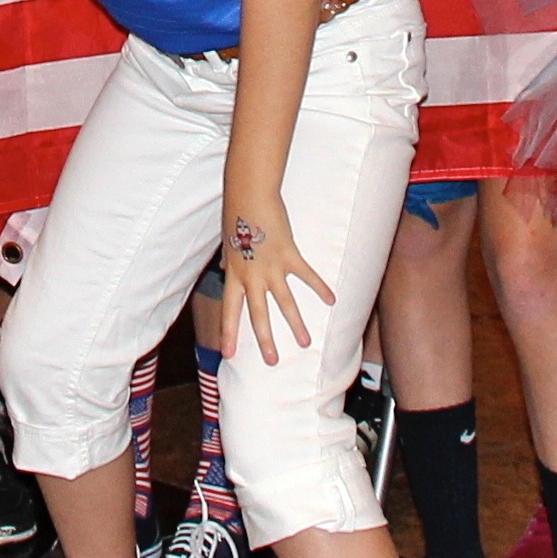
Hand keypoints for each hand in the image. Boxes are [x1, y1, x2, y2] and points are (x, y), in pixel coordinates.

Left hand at [220, 195, 338, 365]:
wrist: (247, 196)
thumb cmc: (235, 216)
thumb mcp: (227, 243)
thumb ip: (228, 261)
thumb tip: (224, 270)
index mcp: (235, 275)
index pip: (229, 310)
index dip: (228, 333)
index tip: (228, 354)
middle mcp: (251, 276)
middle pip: (257, 314)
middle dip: (264, 339)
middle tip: (271, 361)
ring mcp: (270, 267)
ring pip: (284, 302)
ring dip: (296, 324)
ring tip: (305, 342)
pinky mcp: (289, 255)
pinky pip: (306, 275)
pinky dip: (320, 287)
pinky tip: (332, 300)